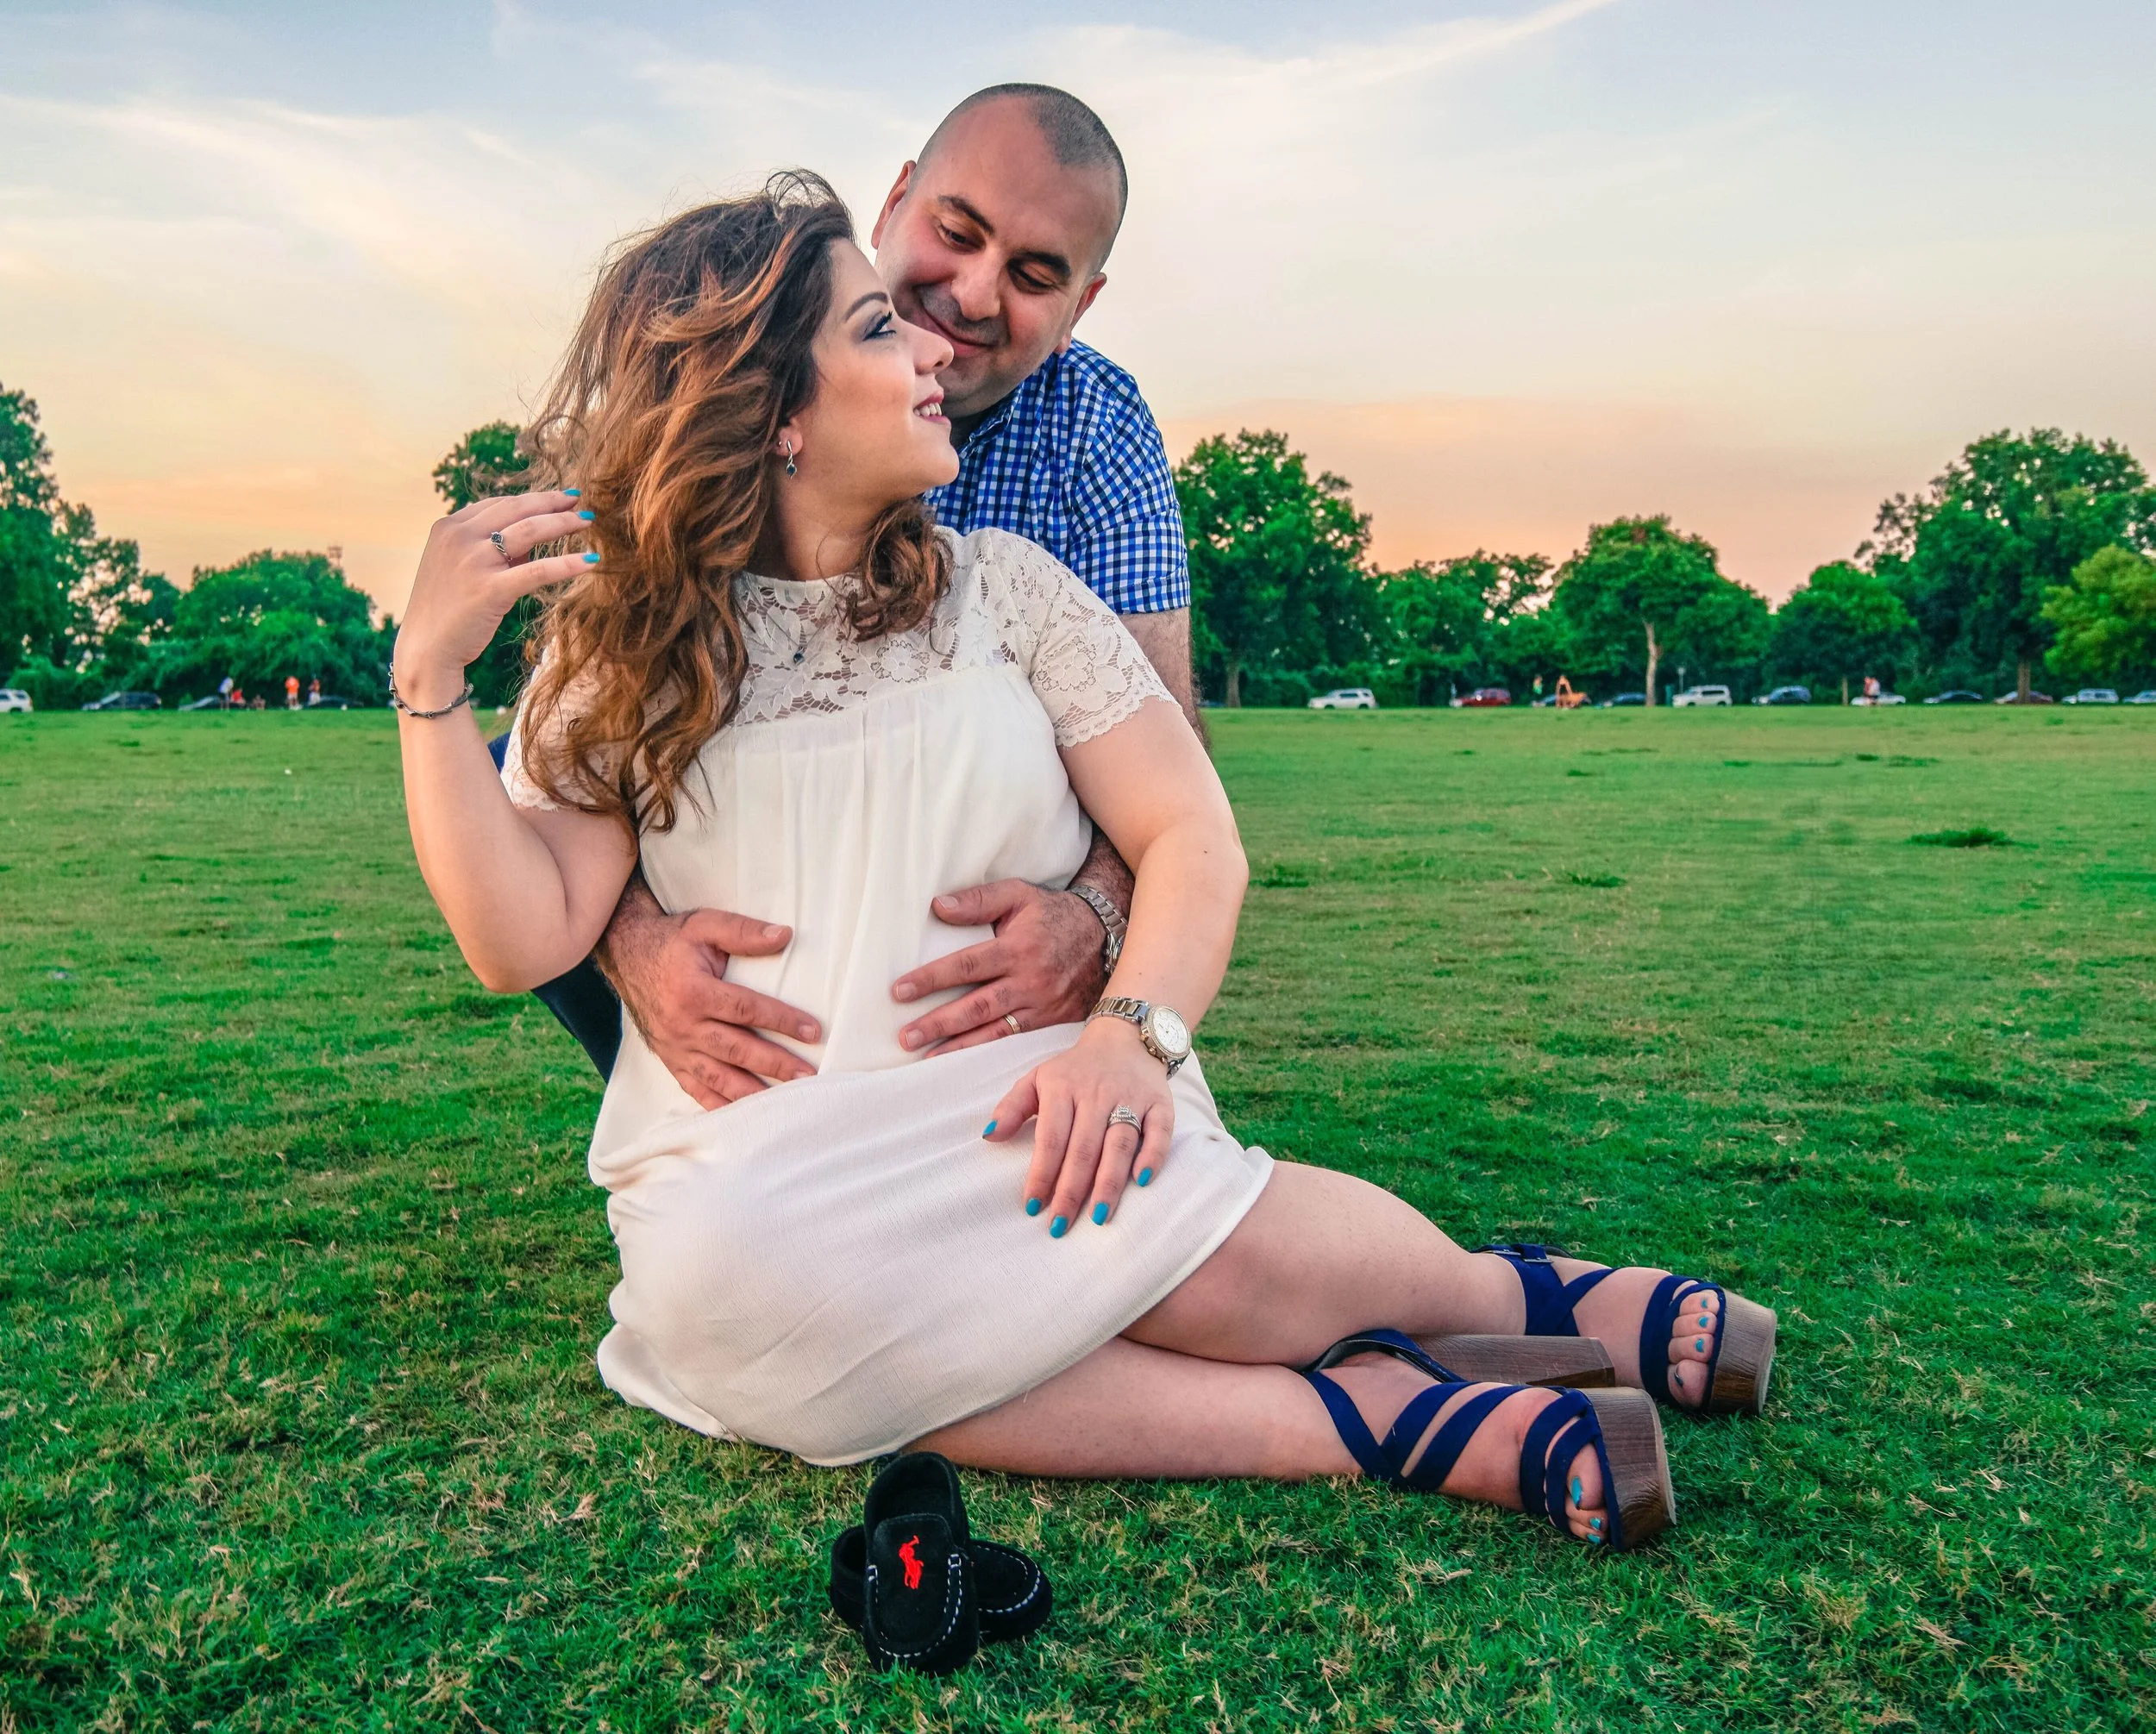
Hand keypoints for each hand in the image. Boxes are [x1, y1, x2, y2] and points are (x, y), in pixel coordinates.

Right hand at [393, 490, 592, 705]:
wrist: (426, 650)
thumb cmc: (445, 611)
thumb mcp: (458, 568)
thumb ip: (488, 550)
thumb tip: (529, 543)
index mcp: (448, 527)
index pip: (498, 503)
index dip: (532, 498)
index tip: (558, 497)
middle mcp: (458, 537)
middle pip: (516, 509)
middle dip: (552, 502)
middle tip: (579, 501)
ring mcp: (473, 561)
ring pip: (529, 530)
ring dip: (563, 523)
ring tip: (589, 521)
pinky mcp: (490, 589)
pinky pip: (538, 570)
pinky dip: (568, 564)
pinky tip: (591, 562)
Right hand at [605, 893, 821, 1108]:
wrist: (627, 955)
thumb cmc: (673, 941)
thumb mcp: (706, 925)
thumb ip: (743, 932)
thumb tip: (784, 936)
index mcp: (694, 991)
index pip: (746, 1010)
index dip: (782, 1020)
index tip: (813, 1031)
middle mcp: (683, 1025)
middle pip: (737, 1050)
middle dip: (776, 1064)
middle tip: (809, 1075)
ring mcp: (675, 1048)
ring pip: (719, 1077)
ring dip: (755, 1091)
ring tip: (786, 1102)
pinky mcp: (670, 1060)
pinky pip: (696, 1089)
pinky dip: (721, 1105)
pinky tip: (746, 1116)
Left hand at [892, 879, 1110, 1053]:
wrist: (1105, 935)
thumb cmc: (1053, 913)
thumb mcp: (1018, 894)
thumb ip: (978, 900)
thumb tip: (938, 907)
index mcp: (1017, 948)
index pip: (966, 966)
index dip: (932, 979)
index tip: (900, 991)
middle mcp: (1030, 981)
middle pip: (976, 1006)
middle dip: (938, 1023)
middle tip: (905, 1037)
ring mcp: (1042, 1006)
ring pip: (994, 1031)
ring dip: (957, 1046)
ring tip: (926, 1057)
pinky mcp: (1052, 1022)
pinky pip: (1014, 1041)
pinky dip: (987, 1053)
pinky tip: (964, 1063)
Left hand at [984, 1018, 1172, 1230]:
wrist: (1125, 1038)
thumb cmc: (1075, 1070)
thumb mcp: (1037, 1078)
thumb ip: (1012, 1107)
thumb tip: (988, 1136)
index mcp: (1063, 1088)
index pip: (1051, 1139)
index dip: (1041, 1174)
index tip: (1032, 1207)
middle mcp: (1097, 1094)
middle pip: (1084, 1149)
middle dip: (1070, 1191)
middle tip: (1059, 1226)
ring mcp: (1131, 1098)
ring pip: (1119, 1144)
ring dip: (1109, 1182)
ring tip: (1097, 1216)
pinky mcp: (1160, 1103)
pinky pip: (1159, 1132)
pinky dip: (1153, 1156)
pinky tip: (1141, 1181)